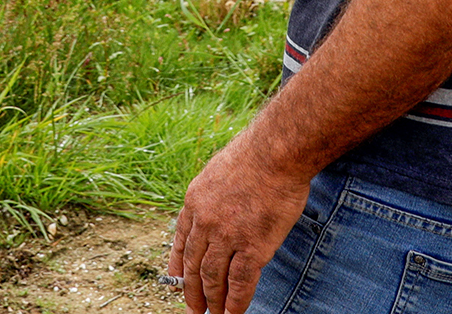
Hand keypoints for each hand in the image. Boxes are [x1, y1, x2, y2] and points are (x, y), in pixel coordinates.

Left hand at [167, 135, 311, 313]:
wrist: (275, 153)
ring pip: (213, 278)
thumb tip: (217, 207)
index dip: (178, 265)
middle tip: (193, 308)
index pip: (180, 241)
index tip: (176, 281)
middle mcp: (205, 222)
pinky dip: (235, 301)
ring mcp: (227, 236)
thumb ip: (213, 194)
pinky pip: (240, 282)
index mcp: (194, 202)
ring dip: (212, 300)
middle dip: (192, 290)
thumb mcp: (217, 171)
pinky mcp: (252, 247)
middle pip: (194, 264)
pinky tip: (233, 313)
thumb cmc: (254, 155)